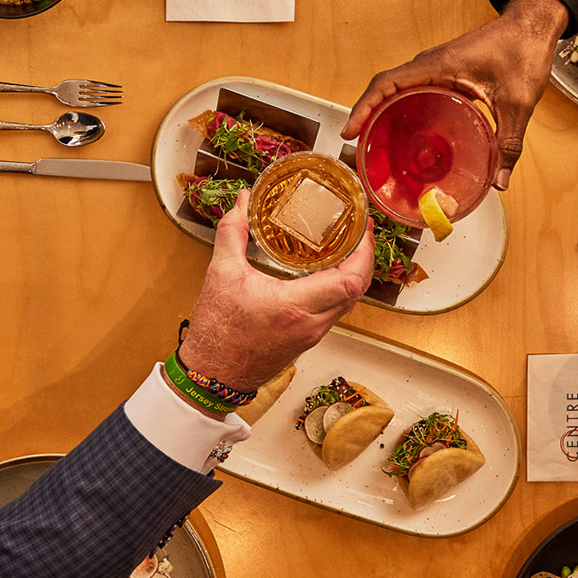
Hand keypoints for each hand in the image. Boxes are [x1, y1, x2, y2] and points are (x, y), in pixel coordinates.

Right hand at [178, 194, 374, 390]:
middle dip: (365, 260)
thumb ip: (233, 233)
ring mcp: (311, 335)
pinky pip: (335, 312)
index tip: (364, 230)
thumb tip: (242, 202)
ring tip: (349, 248)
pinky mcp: (307, 340)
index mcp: (294, 307)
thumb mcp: (221, 274)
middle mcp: (310, 324)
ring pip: (348, 303)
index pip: (349, 281)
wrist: (212, 375)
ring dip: (354, 276)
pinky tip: (329, 274)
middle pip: (357, 291)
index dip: (364, 254)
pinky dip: (339, 290)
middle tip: (362, 233)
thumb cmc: (217, 333)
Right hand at [341, 0, 568, 190]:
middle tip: (360, 148)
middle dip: (367, 115)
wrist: (532, 25)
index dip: (364, 106)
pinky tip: (407, 133)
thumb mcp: (518, 103)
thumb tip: (499, 181)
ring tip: (375, 144)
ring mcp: (436, 67)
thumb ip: (508, 143)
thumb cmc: (523, 51)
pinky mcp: (445, 72)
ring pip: (397, 89)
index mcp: (439, 65)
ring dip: (381, 112)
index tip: (350, 131)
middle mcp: (430, 64)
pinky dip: (402, 108)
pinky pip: (414, 90)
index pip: (387, 83)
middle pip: (385, 88)